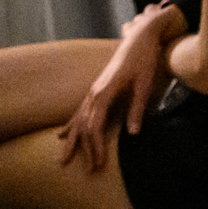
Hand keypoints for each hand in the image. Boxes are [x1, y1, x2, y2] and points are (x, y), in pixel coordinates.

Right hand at [58, 4, 178, 171]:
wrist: (140, 37)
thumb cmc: (145, 59)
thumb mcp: (145, 83)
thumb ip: (137, 108)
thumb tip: (133, 134)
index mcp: (105, 91)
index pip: (95, 126)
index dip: (96, 146)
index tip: (99, 164)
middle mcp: (94, 92)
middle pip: (85, 126)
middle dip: (86, 149)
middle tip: (91, 171)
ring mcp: (93, 90)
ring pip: (78, 120)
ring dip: (73, 141)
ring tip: (64, 160)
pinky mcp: (96, 89)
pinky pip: (79, 111)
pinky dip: (70, 125)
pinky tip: (62, 136)